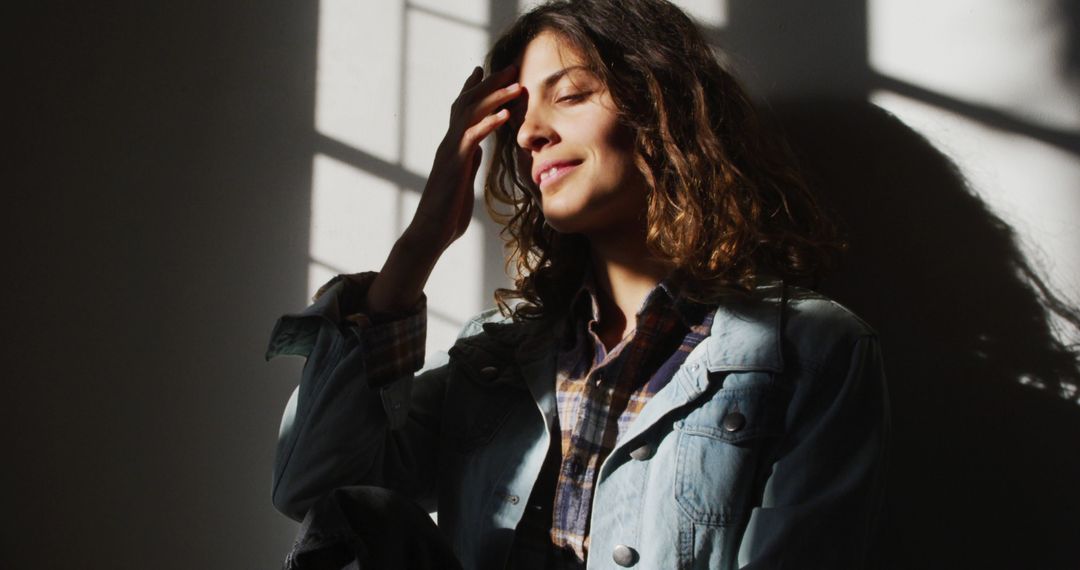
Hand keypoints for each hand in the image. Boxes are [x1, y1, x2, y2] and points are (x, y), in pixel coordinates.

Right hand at [403, 65, 521, 254]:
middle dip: (489, 83)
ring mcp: (449, 152)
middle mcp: (448, 143)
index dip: (474, 88)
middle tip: (510, 66)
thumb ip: (467, 161)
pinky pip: (471, 138)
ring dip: (494, 97)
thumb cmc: (447, 212)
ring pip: (469, 114)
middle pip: (467, 102)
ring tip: (515, 86)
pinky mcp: (453, 164)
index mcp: (453, 146)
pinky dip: (488, 124)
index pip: (462, 109)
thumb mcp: (462, 180)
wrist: (430, 232)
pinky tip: (504, 116)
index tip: (486, 69)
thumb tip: (475, 150)